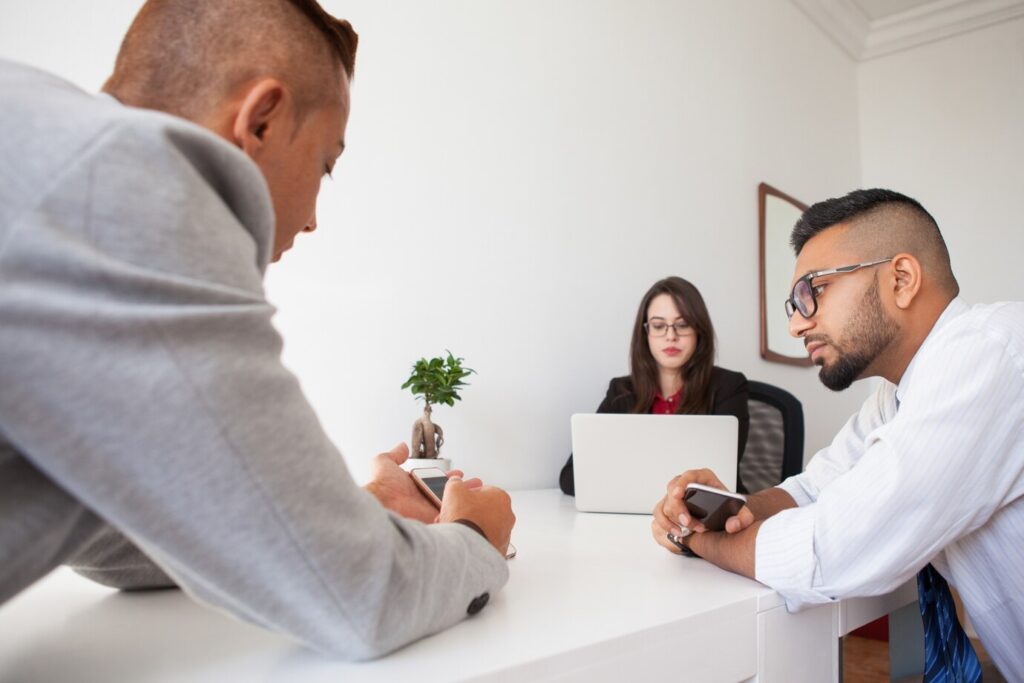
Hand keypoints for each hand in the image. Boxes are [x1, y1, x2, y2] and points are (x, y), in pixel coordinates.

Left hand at [364, 443, 480, 523]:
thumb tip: (402, 446)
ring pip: (453, 503)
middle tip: (475, 484)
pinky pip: (452, 515)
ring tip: (481, 493)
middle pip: (448, 492)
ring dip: (467, 498)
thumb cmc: (384, 486)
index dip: (449, 476)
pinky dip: (463, 511)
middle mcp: (423, 498)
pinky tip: (475, 506)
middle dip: (462, 487)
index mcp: (415, 486)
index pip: (437, 480)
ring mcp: (429, 510)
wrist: (385, 506)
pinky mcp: (435, 519)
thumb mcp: (384, 463)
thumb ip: (394, 455)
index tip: (460, 473)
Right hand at [439, 478, 514, 556]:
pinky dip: (475, 541)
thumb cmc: (464, 518)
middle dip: (468, 512)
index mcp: (501, 497)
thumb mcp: (454, 489)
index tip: (458, 500)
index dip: (467, 495)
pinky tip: (463, 540)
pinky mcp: (499, 549)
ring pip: (484, 527)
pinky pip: (485, 542)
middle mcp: (507, 515)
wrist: (466, 546)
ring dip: (471, 526)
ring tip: (456, 530)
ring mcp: (505, 533)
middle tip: (454, 515)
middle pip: (484, 510)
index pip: (482, 491)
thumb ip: (456, 482)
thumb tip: (455, 481)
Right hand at [650, 469, 753, 551]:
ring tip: (683, 531)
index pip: (689, 476)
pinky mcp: (670, 508)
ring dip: (671, 519)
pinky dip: (665, 525)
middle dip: (678, 508)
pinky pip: (660, 515)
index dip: (681, 483)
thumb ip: (743, 518)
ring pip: (665, 505)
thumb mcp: (741, 512)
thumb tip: (732, 525)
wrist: (722, 515)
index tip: (679, 494)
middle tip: (686, 521)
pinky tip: (676, 532)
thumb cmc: (727, 508)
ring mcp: (676, 496)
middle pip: (673, 491)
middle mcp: (687, 485)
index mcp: (703, 478)